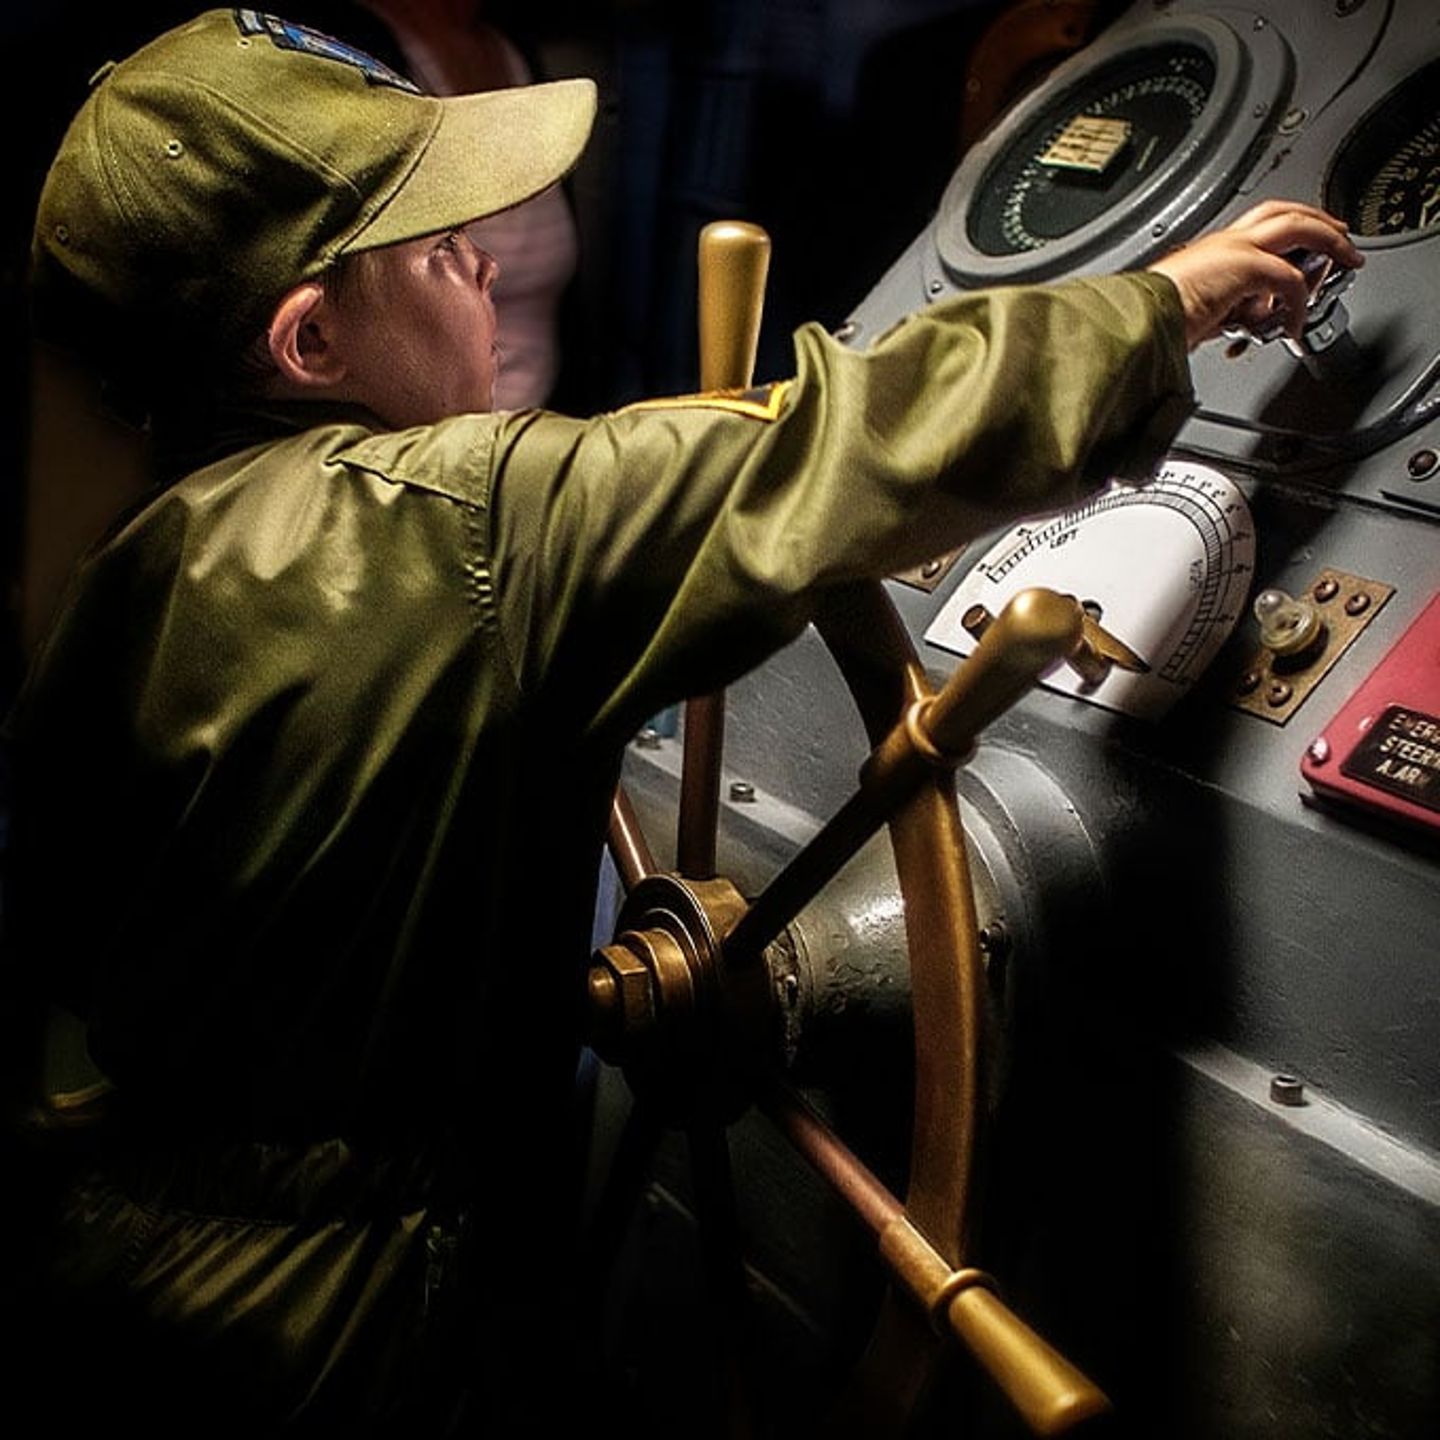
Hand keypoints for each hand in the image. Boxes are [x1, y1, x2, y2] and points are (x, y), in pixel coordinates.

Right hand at [1147, 201, 1364, 349]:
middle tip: (1340, 235)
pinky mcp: (1244, 266)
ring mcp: (1234, 249)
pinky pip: (1290, 279)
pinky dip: (1300, 301)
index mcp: (1208, 254)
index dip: (1286, 235)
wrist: (1133, 324)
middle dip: (1317, 220)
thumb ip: (1220, 312)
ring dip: (1328, 241)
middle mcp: (1222, 243)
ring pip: (1296, 226)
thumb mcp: (1191, 316)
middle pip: (1282, 212)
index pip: (1257, 231)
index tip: (1303, 256)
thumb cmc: (1148, 324)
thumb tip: (1236, 323)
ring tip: (1346, 260)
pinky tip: (1295, 323)